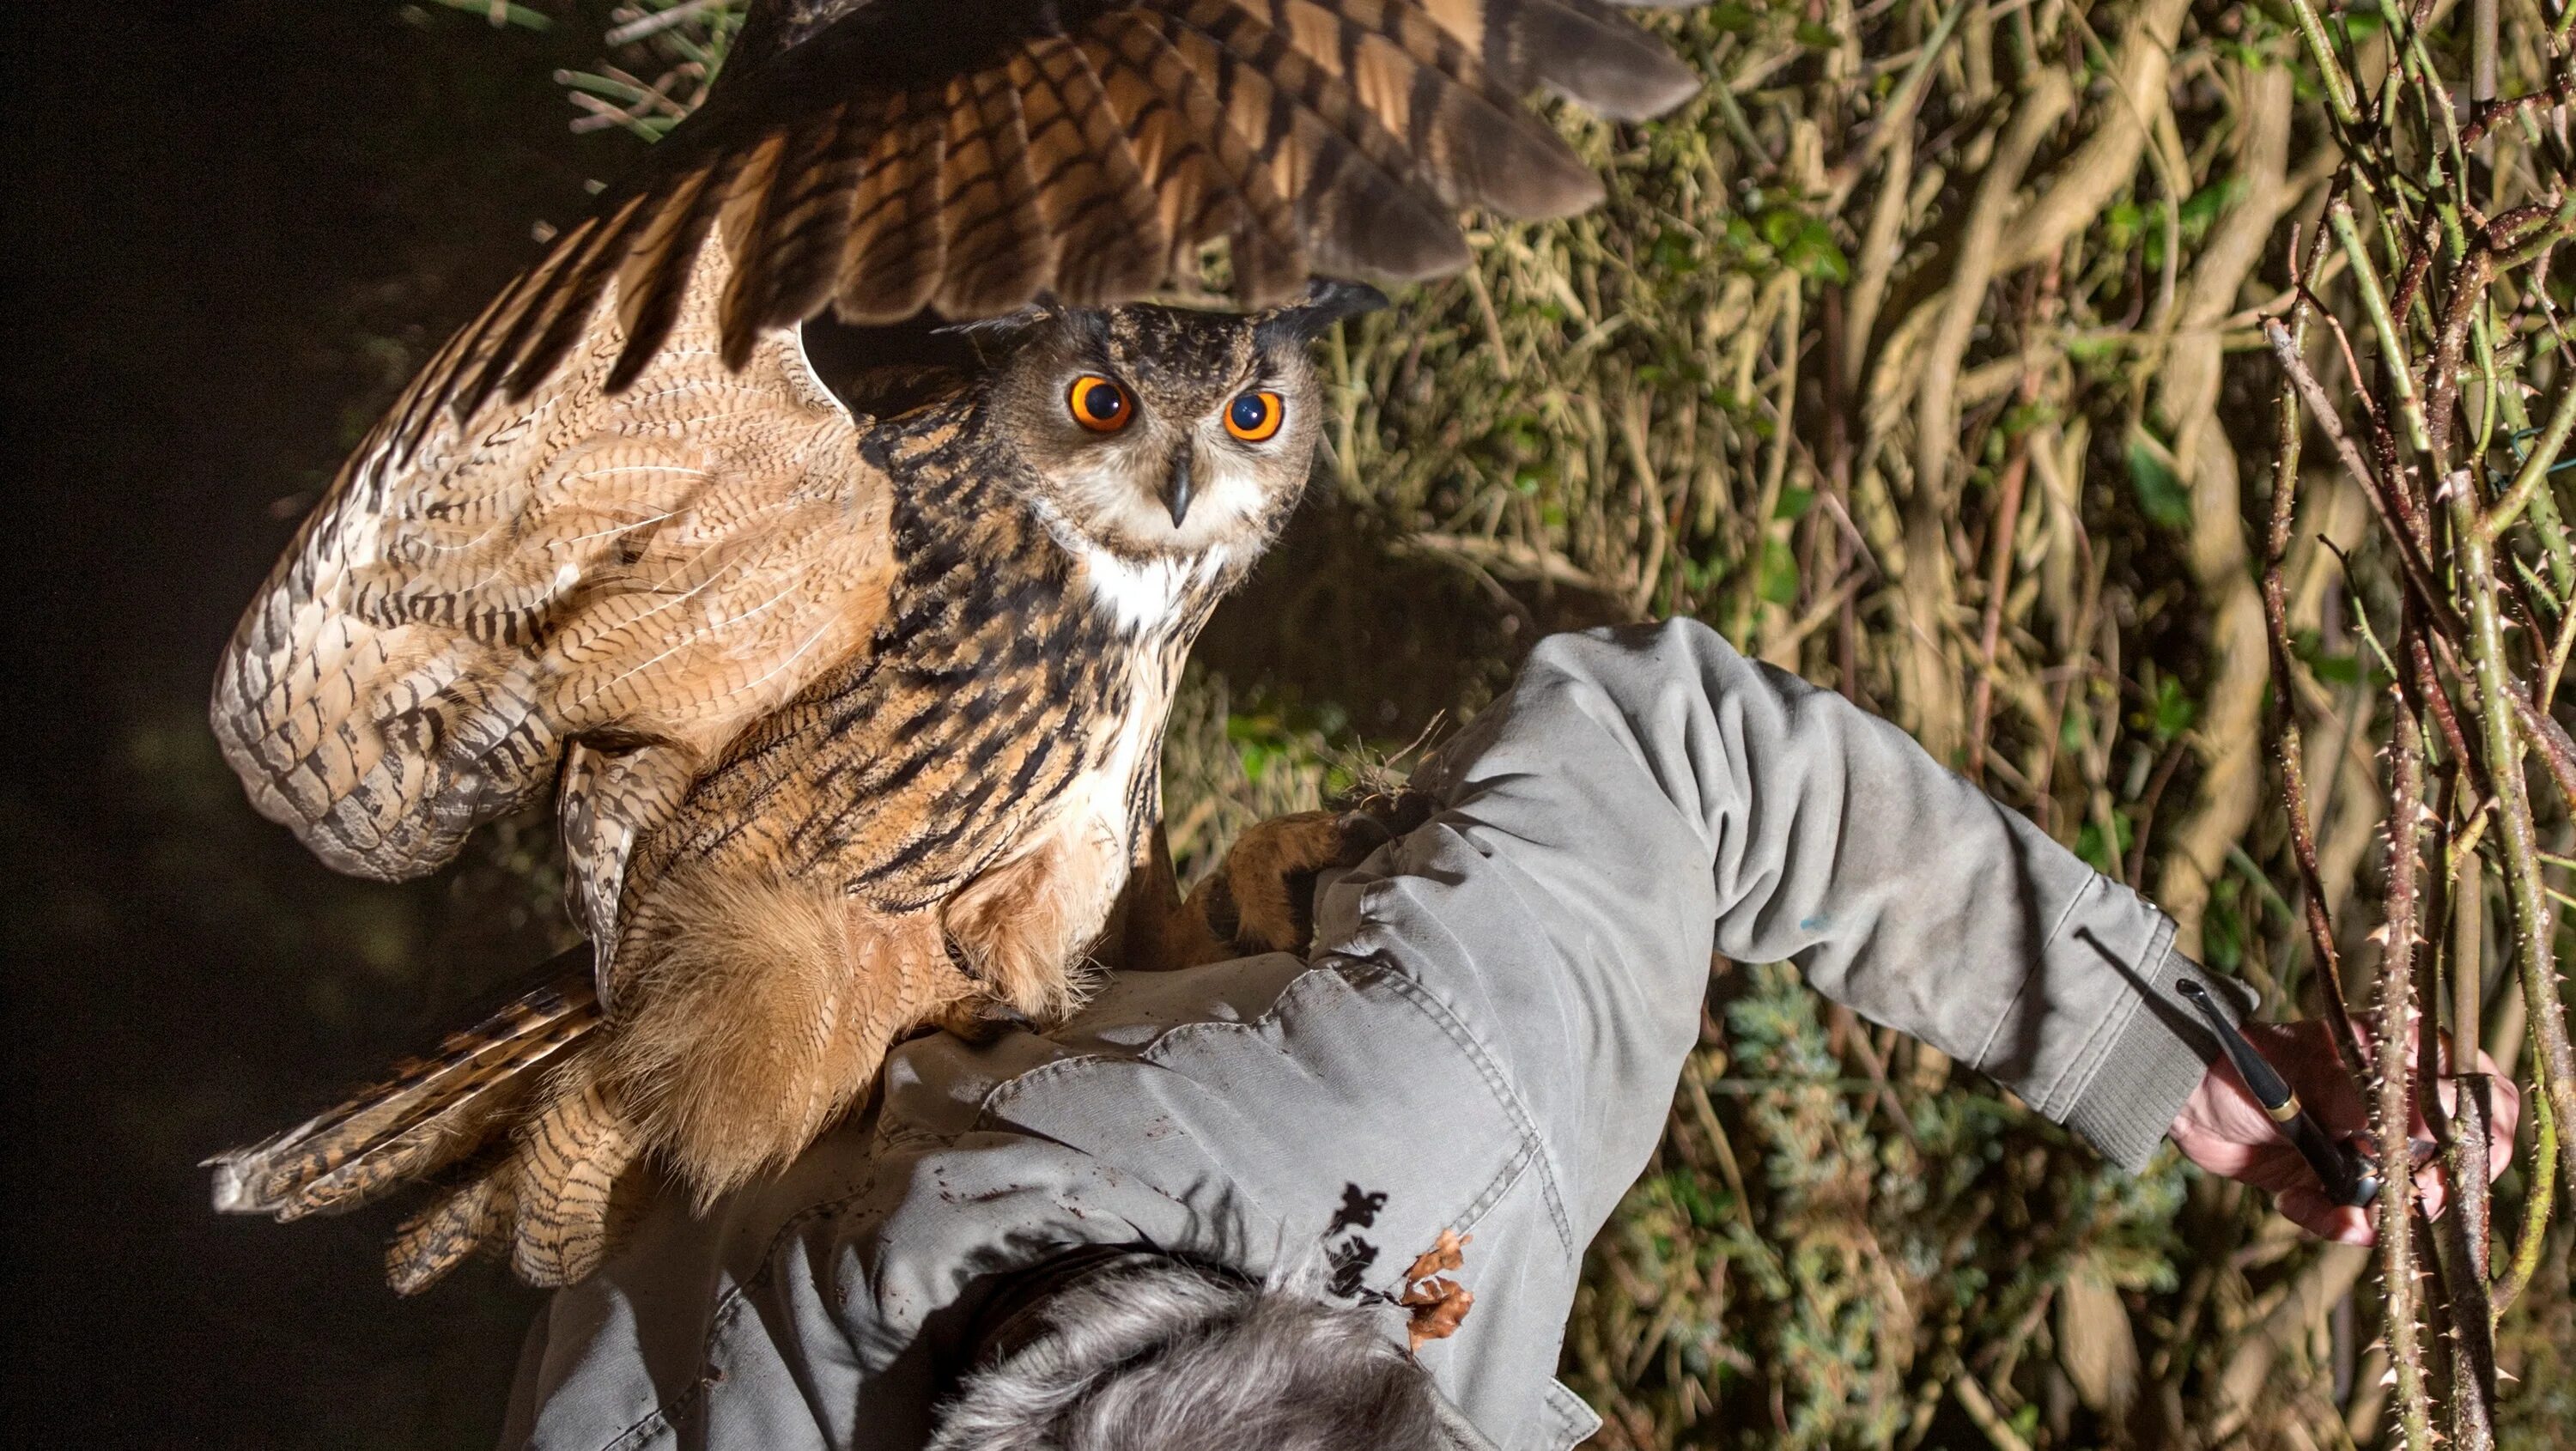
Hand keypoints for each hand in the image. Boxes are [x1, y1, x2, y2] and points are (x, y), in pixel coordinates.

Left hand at [2168, 1017, 2518, 1243]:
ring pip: (2401, 1203)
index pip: (2481, 1096)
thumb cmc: (2247, 1062)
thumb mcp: (2314, 1077)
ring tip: (2336, 1208)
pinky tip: (2293, 1201)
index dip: (2489, 1132)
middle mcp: (2391, 1111)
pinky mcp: (2326, 1183)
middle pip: (2451, 1166)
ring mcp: (2361, 1150)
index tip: (2471, 1162)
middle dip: (2425, 1193)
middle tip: (2398, 1199)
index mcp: (2402, 1065)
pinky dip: (2329, 1221)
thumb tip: (2428, 1136)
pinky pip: (2350, 1220)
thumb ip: (2372, 1108)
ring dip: (2373, 1215)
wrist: (2180, 1093)